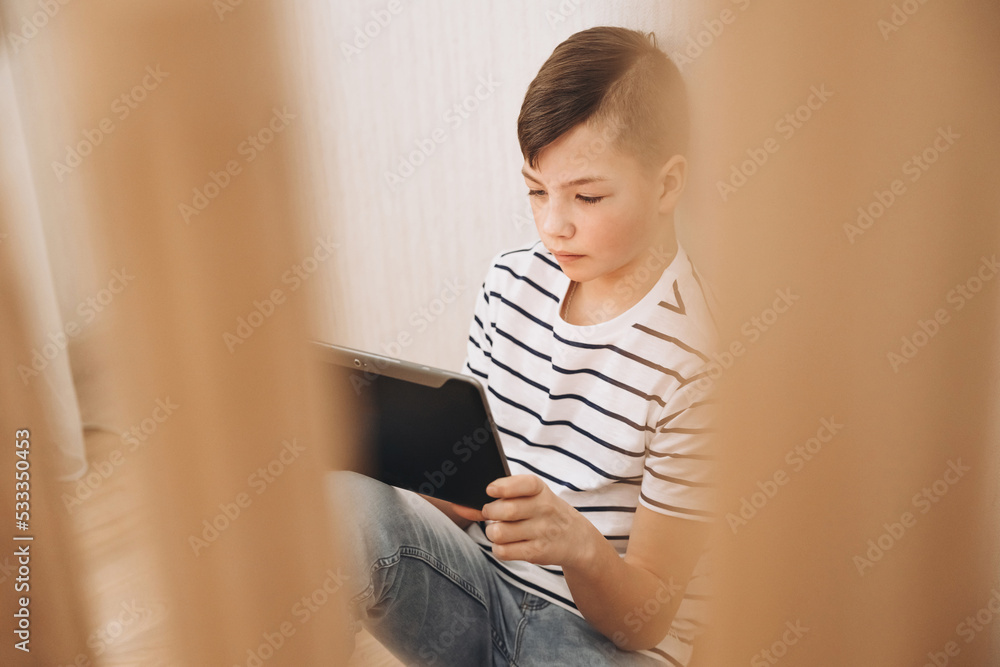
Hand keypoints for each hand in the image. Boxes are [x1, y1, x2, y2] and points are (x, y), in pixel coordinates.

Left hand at [452, 474, 603, 568]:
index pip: (525, 484)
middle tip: (491, 514)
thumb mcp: (530, 498)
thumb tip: (459, 506)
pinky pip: (504, 552)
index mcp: (540, 490)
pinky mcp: (538, 552)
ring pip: (500, 533)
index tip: (490, 490)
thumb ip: (498, 499)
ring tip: (500, 531)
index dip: (505, 487)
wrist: (576, 538)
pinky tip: (507, 544)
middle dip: (490, 513)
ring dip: (493, 533)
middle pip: (506, 511)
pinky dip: (499, 549)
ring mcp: (542, 532)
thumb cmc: (543, 512)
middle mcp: (544, 509)